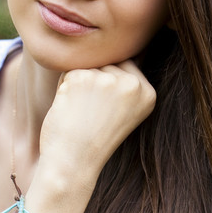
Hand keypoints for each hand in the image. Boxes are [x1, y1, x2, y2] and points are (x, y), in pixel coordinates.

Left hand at [38, 60, 155, 182]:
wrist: (74, 163)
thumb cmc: (93, 139)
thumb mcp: (122, 110)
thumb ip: (124, 82)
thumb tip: (114, 49)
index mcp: (148, 93)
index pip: (123, 65)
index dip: (106, 86)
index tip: (104, 113)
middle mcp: (133, 84)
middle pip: (105, 62)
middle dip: (92, 83)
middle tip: (92, 115)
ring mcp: (108, 80)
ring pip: (87, 65)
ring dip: (77, 84)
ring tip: (82, 113)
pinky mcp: (83, 78)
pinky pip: (68, 70)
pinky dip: (63, 88)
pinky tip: (70, 109)